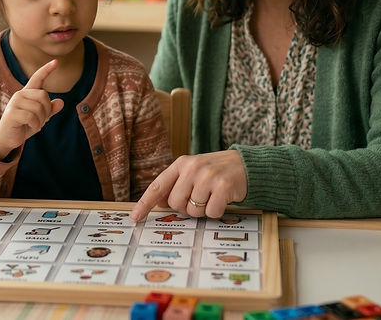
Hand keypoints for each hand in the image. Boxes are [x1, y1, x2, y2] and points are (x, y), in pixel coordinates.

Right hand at [0, 59, 63, 159]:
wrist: (7, 137)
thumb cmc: (24, 125)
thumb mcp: (40, 118)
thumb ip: (50, 110)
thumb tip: (61, 102)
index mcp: (27, 93)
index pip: (37, 78)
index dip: (46, 70)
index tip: (56, 61)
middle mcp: (20, 94)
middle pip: (44, 95)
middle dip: (47, 110)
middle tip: (41, 120)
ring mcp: (15, 102)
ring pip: (39, 107)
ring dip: (41, 120)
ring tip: (35, 125)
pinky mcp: (12, 112)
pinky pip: (32, 117)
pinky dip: (36, 125)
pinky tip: (31, 127)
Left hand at [130, 150, 247, 220]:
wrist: (245, 164)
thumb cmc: (215, 171)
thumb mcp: (193, 172)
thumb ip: (176, 184)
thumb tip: (160, 202)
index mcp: (182, 164)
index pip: (158, 186)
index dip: (144, 203)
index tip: (135, 218)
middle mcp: (192, 168)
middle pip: (176, 204)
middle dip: (186, 207)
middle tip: (200, 198)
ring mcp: (208, 177)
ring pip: (193, 211)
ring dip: (203, 210)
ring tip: (212, 196)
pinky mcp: (224, 186)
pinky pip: (211, 213)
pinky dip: (217, 212)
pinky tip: (223, 199)